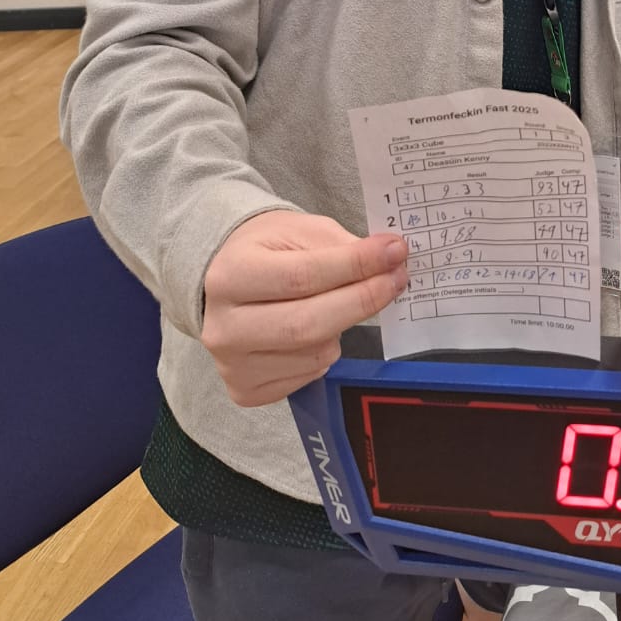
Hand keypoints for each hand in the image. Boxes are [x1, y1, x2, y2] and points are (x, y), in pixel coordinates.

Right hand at [201, 210, 407, 406]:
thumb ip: (339, 244)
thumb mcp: (296, 229)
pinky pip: (309, 374)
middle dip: (363, 301)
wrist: (225, 281)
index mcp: (231, 275)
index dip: (355, 266)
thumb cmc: (265, 250)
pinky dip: (327, 351)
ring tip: (341, 302)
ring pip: (315, 353)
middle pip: (308, 325)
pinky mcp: (246, 391)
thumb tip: (388, 258)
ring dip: (344, 327)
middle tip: (396, 279)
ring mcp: (232, 366)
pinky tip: (317, 330)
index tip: (394, 252)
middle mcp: (224, 327)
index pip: (302, 276)